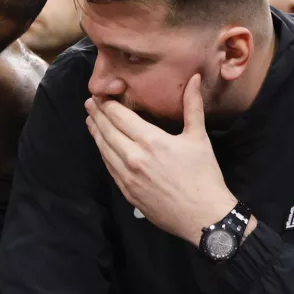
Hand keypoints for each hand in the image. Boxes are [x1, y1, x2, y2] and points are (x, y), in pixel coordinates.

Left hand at [85, 74, 247, 244]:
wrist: (202, 215)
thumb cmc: (203, 175)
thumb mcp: (198, 138)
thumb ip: (192, 106)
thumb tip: (194, 78)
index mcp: (150, 140)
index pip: (119, 116)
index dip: (106, 103)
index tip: (100, 94)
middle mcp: (133, 157)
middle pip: (106, 130)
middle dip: (96, 114)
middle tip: (89, 103)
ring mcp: (126, 176)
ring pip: (103, 149)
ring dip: (96, 133)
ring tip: (91, 120)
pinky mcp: (126, 191)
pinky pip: (109, 167)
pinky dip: (103, 152)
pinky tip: (102, 146)